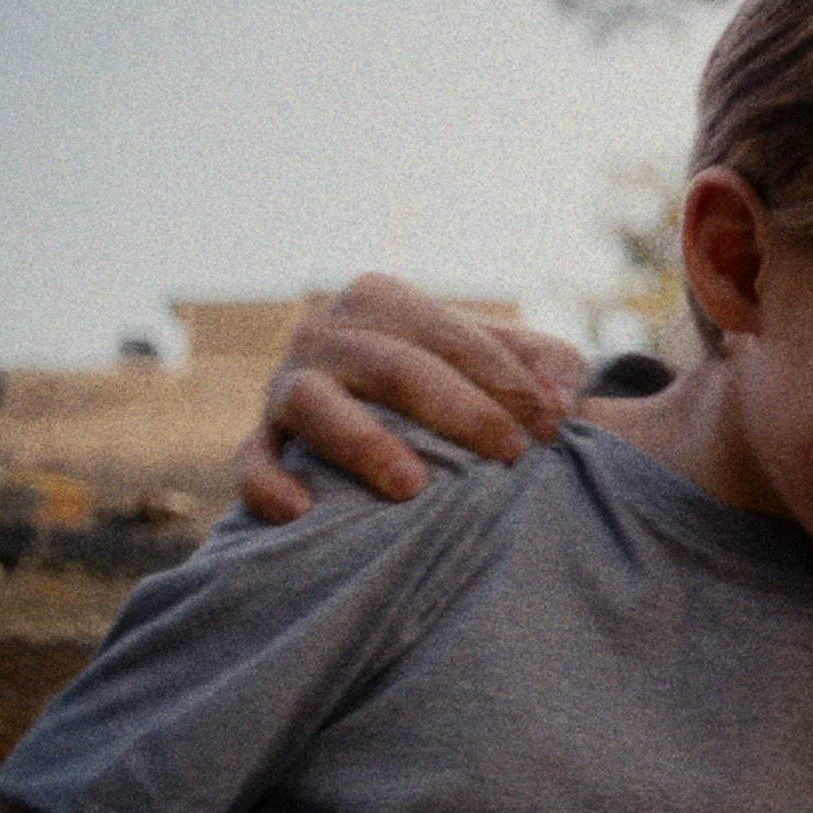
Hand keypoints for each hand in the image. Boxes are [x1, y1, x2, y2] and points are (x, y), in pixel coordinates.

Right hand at [233, 275, 590, 521]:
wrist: (393, 413)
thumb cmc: (459, 382)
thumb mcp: (508, 359)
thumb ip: (548, 364)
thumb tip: (560, 399)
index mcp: (382, 301)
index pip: (450, 337)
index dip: (506, 381)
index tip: (550, 428)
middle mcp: (325, 333)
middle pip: (393, 367)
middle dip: (459, 412)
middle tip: (509, 455)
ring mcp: (284, 387)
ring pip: (315, 406)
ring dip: (364, 443)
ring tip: (411, 486)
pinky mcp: (259, 441)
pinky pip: (252, 461)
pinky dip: (268, 483)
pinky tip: (300, 512)